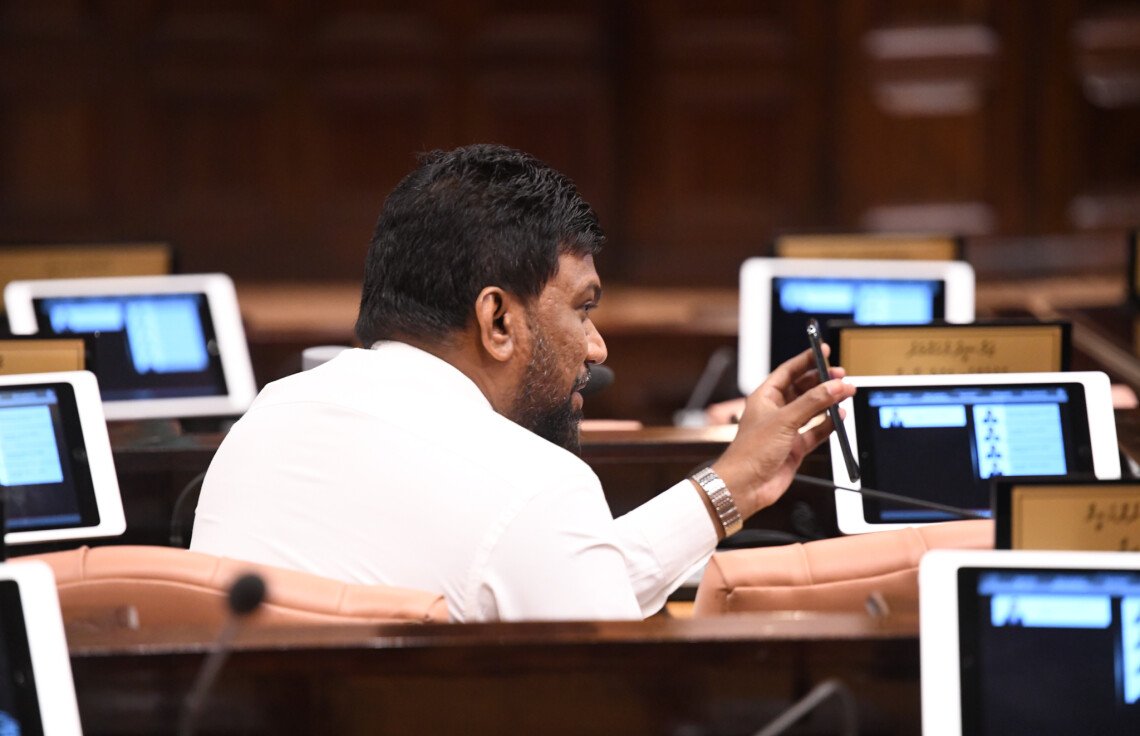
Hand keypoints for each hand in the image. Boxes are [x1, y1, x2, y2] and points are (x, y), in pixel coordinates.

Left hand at [710, 345, 855, 520]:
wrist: (745, 486)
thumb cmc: (750, 452)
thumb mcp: (784, 420)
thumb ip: (813, 402)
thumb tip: (834, 386)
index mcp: (764, 398)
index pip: (788, 371)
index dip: (806, 360)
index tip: (822, 350)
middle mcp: (775, 411)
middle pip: (803, 389)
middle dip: (822, 381)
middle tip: (841, 375)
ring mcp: (786, 430)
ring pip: (812, 410)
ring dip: (828, 402)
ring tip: (846, 393)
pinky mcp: (795, 447)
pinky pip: (816, 431)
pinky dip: (828, 424)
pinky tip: (838, 417)